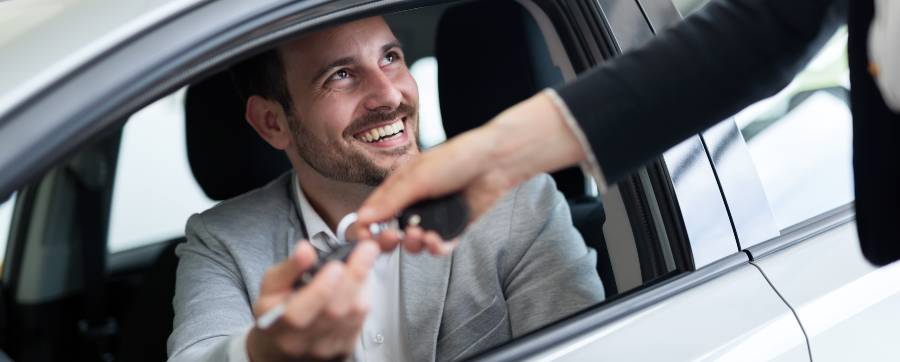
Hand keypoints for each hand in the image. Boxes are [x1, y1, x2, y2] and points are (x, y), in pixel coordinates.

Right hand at [246, 240, 378, 361]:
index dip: (320, 289)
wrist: (283, 345)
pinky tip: (359, 283)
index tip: (336, 265)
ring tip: (362, 261)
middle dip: (354, 276)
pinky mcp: (344, 347)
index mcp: (277, 323)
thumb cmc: (277, 312)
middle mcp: (302, 340)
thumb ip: (288, 267)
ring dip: (362, 284)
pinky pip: (361, 320)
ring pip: (353, 315)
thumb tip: (305, 250)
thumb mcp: (271, 285)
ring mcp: (325, 347)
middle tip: (366, 250)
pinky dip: (364, 296)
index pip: (298, 313)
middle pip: (335, 311)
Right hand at [357, 91, 585, 250]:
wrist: (495, 162)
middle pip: (392, 232)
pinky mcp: (454, 227)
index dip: (367, 228)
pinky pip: (440, 246)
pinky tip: (436, 241)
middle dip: (390, 240)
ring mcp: (434, 217)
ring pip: (415, 243)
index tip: (365, 238)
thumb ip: (391, 200)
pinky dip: (436, 248)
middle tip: (395, 238)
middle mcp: (415, 204)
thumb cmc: (456, 159)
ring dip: (415, 244)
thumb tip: (363, 218)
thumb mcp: (417, 177)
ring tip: (422, 235)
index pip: (374, 213)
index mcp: (400, 188)